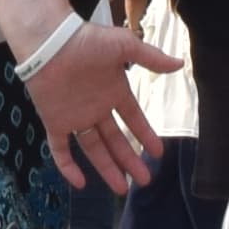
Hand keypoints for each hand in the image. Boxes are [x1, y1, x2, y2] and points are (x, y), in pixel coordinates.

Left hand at [24, 15, 170, 193]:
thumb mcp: (124, 45)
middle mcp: (96, 107)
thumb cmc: (87, 40)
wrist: (49, 40)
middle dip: (129, 160)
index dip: (145, 135)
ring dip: (107, 168)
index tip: (158, 153)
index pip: (133, 118)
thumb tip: (179, 64)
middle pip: (115, 139)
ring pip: (93, 149)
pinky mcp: (54, 121)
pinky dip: (68, 167)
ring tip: (122, 188)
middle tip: (144, 180)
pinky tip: (80, 183)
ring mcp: (75, 116)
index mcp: (113, 90)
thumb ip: (150, 58)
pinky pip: (61, 149)